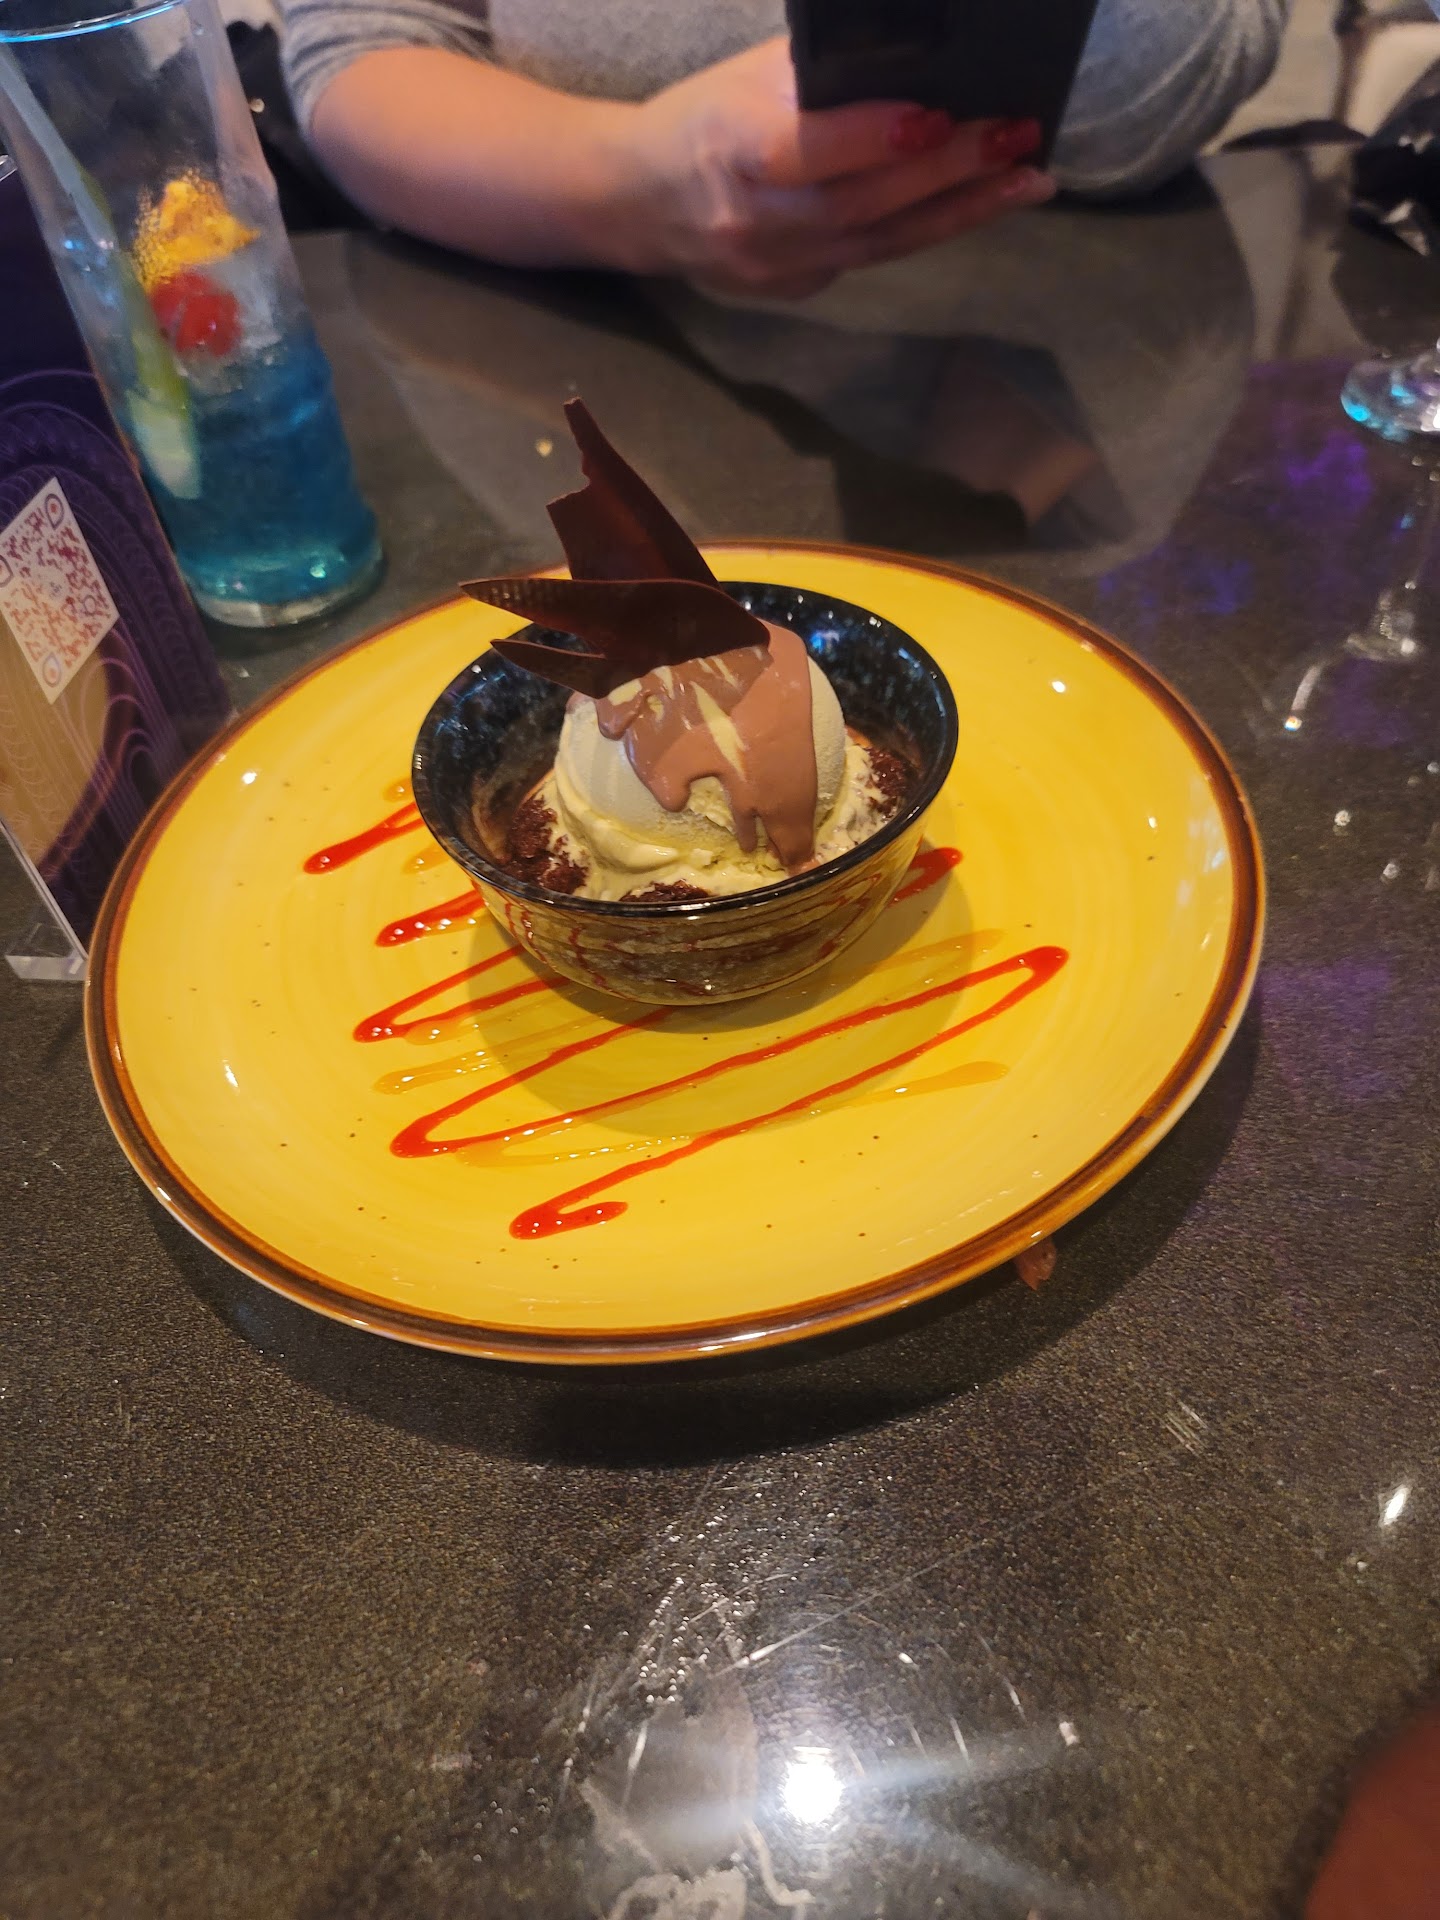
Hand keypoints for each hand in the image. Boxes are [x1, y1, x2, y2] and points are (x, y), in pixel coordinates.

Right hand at [614, 37, 1053, 298]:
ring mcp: (775, 268)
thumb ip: (819, 77)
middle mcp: (753, 222)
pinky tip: (982, 203)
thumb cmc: (704, 120)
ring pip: (881, 241)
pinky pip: (874, 257)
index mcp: (729, 152)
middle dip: (946, 171)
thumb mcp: (746, 81)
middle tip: (1016, 135)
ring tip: (1029, 179)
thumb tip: (916, 56)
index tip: (935, 117)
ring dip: (961, 209)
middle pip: (860, 203)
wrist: (641, 203)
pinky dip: (932, 228)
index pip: (805, 152)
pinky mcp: (796, 290)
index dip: (870, 139)